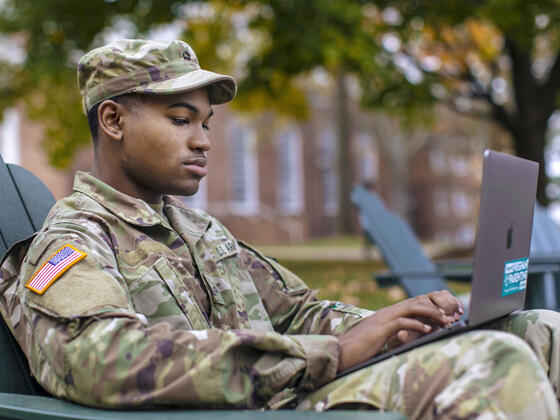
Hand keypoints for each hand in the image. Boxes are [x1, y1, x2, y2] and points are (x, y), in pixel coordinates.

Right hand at [337, 290, 462, 372]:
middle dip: (438, 306)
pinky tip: (428, 331)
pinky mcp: (380, 329)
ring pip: (413, 307)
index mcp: (389, 313)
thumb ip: (395, 333)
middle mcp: (388, 312)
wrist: (338, 352)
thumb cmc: (359, 348)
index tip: (449, 315)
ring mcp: (383, 319)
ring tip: (446, 321)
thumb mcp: (381, 338)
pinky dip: (417, 325)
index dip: (434, 306)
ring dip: (432, 314)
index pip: (416, 302)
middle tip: (453, 316)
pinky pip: (402, 322)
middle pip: (418, 300)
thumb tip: (412, 334)